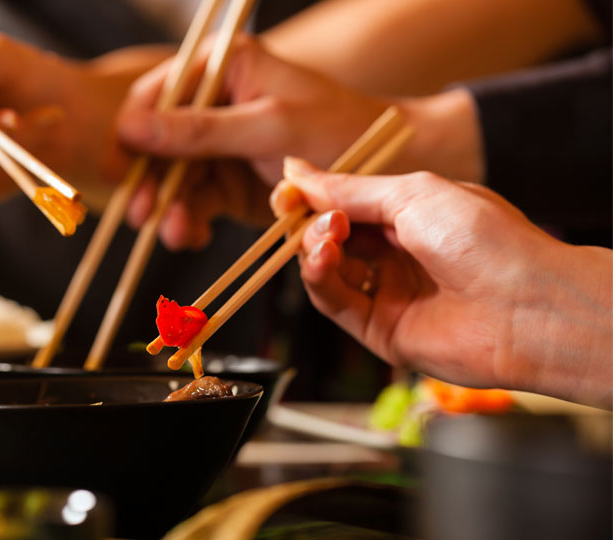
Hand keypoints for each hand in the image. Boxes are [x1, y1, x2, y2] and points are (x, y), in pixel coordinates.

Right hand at [115, 36, 483, 250]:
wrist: (389, 171)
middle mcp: (219, 104)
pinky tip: (190, 235)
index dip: (134, 130)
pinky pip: (197, 201)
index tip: (122, 166)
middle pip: (160, 141)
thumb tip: (130, 128)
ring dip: (169, 206)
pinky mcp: (232, 182)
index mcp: (227, 68)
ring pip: (175, 177)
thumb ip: (198, 130)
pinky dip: (190, 220)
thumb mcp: (267, 127)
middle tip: (139, 213)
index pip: (158, 93)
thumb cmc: (338, 130)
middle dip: (151, 179)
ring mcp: (224, 146)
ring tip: (172, 233)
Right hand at [273, 158, 611, 407]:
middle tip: (299, 211)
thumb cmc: (484, 239)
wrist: (525, 305)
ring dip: (313, 247)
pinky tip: (324, 258)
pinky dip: (319, 278)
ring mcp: (385, 293)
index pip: (342, 205)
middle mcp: (394, 255)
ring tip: (326, 234)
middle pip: (327, 238)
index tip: (286, 191)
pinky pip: (333, 302)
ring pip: (324, 270)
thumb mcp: (411, 194)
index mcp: (408, 216)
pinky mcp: (378, 330)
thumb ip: (349, 188)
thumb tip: (295, 171)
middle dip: (309, 222)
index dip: (311, 198)